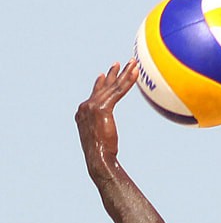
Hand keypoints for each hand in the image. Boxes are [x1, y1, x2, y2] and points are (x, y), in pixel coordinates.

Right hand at [75, 59, 138, 181]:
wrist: (98, 159)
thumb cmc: (101, 154)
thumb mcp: (99, 137)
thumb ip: (101, 127)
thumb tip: (105, 130)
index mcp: (83, 112)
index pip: (94, 94)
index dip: (100, 84)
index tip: (104, 75)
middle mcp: (85, 106)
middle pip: (102, 87)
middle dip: (112, 74)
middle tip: (118, 64)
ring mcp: (92, 106)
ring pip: (112, 87)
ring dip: (124, 73)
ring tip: (133, 64)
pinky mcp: (103, 108)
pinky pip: (118, 92)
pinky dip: (127, 82)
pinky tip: (134, 73)